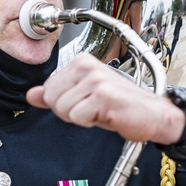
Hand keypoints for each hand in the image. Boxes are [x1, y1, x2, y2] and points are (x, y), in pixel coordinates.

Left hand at [26, 54, 183, 143]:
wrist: (153, 115)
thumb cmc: (121, 105)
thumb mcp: (83, 96)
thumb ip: (56, 94)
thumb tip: (32, 94)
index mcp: (81, 62)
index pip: (48, 88)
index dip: (64, 103)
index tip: (85, 102)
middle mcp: (88, 66)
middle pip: (52, 98)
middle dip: (69, 112)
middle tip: (92, 109)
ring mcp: (96, 80)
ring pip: (63, 109)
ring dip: (81, 118)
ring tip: (100, 111)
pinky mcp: (103, 95)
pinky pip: (77, 117)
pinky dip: (90, 122)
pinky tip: (107, 115)